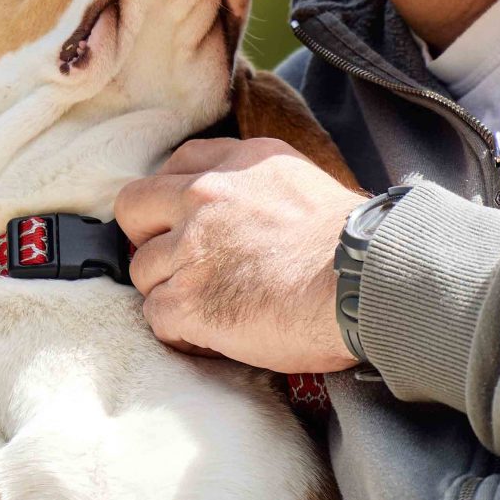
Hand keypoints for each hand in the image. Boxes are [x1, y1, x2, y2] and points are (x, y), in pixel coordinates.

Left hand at [113, 138, 366, 372]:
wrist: (365, 283)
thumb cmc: (356, 246)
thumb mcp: (307, 185)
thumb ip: (265, 190)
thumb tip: (256, 214)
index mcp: (240, 164)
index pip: (179, 163)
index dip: (174, 196)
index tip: (187, 220)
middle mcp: (206, 196)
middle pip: (134, 208)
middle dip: (147, 237)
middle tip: (178, 262)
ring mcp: (192, 248)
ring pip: (143, 270)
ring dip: (170, 290)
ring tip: (211, 308)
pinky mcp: (188, 300)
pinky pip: (156, 317)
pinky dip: (180, 331)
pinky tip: (212, 335)